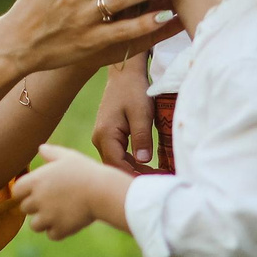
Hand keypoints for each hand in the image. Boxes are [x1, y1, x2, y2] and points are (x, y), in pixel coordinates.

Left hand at [11, 144, 133, 239]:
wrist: (103, 191)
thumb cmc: (86, 171)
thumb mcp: (68, 156)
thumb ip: (51, 153)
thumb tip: (41, 148)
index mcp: (36, 181)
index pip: (16, 191)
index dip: (25, 192)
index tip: (36, 192)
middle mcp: (38, 199)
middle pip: (25, 208)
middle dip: (36, 206)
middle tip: (53, 201)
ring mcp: (47, 217)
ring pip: (35, 225)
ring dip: (44, 221)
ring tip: (60, 213)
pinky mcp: (60, 230)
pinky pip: (52, 234)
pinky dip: (59, 231)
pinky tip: (69, 220)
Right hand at [93, 55, 157, 171]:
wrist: (124, 74)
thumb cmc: (133, 90)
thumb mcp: (141, 113)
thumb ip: (141, 138)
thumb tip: (143, 161)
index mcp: (105, 135)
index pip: (117, 165)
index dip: (134, 176)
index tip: (152, 182)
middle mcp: (99, 139)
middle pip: (115, 166)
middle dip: (134, 176)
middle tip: (156, 182)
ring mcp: (102, 137)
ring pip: (116, 162)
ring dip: (133, 170)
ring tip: (154, 176)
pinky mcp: (108, 135)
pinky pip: (118, 154)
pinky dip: (131, 162)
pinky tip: (146, 165)